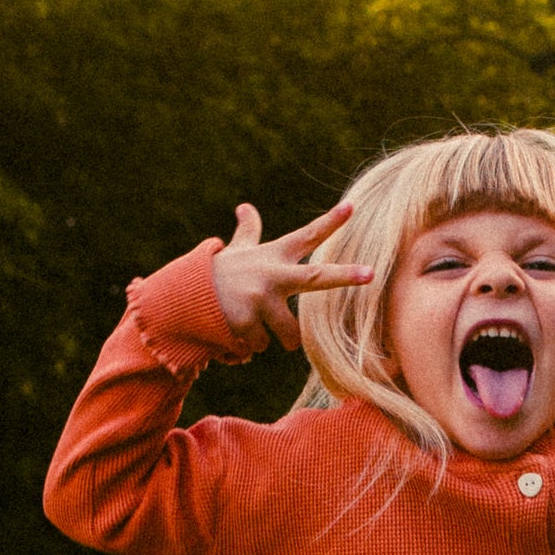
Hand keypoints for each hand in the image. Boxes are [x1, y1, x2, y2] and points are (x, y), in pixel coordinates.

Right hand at [211, 200, 372, 352]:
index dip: (330, 223)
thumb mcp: (235, 253)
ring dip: (269, 338)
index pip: (307, 237)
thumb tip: (245, 207)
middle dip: (345, 275)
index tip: (352, 207)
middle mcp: (272, 274)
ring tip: (247, 323)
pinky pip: (260, 347)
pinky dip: (247, 347)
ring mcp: (260, 298)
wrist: (183, 298)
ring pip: (287, 336)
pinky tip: (231, 331)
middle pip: (317, 277)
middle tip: (371, 273)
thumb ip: (247, 232)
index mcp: (274, 257)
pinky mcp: (246, 321)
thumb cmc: (217, 275)